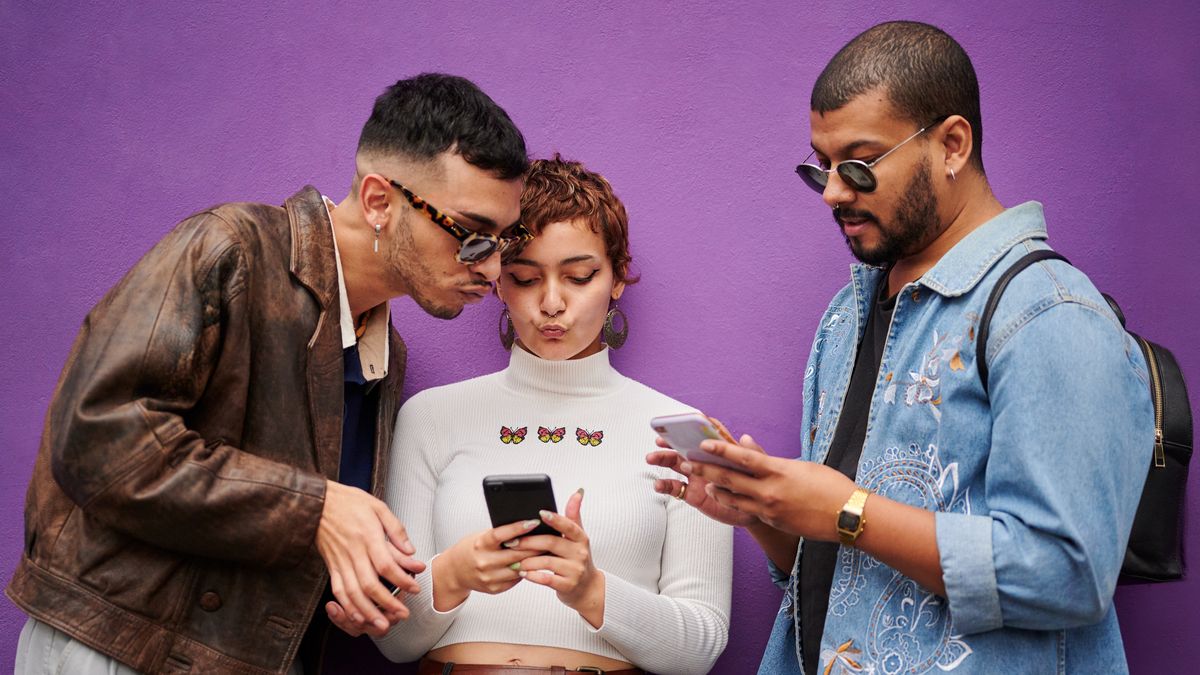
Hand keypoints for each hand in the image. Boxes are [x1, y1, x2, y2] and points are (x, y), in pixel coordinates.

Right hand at [315, 481, 425, 636]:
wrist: (317, 503)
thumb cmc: (349, 502)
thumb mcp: (378, 507)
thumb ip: (396, 529)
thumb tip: (411, 551)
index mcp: (367, 536)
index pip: (386, 564)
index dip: (401, 579)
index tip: (415, 588)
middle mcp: (353, 552)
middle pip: (369, 584)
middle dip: (387, 603)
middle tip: (403, 614)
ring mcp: (340, 561)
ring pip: (352, 592)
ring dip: (368, 611)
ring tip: (382, 624)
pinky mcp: (331, 566)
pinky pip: (338, 590)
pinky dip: (347, 607)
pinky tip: (357, 617)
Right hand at [433, 518, 544, 610]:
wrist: (455, 571)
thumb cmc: (471, 549)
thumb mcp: (481, 536)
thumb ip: (500, 535)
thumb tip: (526, 527)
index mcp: (480, 545)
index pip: (502, 534)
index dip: (519, 528)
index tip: (533, 522)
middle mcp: (484, 562)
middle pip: (516, 554)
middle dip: (535, 545)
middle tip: (550, 538)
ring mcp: (489, 577)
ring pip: (519, 568)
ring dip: (534, 560)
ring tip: (546, 551)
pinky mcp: (494, 588)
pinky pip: (516, 579)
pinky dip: (525, 571)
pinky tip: (534, 564)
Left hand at [510, 490, 605, 626]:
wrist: (587, 588)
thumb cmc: (577, 558)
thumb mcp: (578, 537)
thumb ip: (573, 515)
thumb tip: (578, 492)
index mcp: (581, 538)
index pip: (568, 525)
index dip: (555, 519)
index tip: (540, 513)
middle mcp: (579, 553)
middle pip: (551, 542)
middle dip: (529, 542)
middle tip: (512, 542)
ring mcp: (574, 570)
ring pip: (546, 562)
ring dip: (527, 560)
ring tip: (514, 560)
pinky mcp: (567, 585)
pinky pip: (546, 579)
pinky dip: (533, 576)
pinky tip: (523, 573)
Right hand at [646, 419, 760, 526]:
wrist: (752, 513)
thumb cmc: (755, 488)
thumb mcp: (757, 471)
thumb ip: (752, 454)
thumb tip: (746, 437)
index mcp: (719, 451)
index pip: (706, 433)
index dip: (695, 425)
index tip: (682, 422)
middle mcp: (705, 460)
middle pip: (684, 446)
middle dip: (671, 441)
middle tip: (660, 440)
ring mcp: (696, 476)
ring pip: (675, 464)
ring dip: (662, 459)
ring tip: (651, 458)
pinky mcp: (692, 494)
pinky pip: (675, 487)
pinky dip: (665, 485)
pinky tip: (658, 485)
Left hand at [677, 437, 856, 540]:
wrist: (848, 516)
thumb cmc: (830, 485)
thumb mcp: (801, 465)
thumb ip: (769, 458)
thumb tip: (744, 443)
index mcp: (778, 471)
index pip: (743, 458)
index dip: (721, 450)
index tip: (703, 444)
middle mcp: (770, 491)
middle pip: (730, 479)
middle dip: (706, 470)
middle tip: (687, 463)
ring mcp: (770, 509)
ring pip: (734, 499)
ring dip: (717, 489)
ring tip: (703, 483)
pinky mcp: (773, 522)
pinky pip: (748, 511)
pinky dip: (735, 502)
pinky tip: (726, 498)